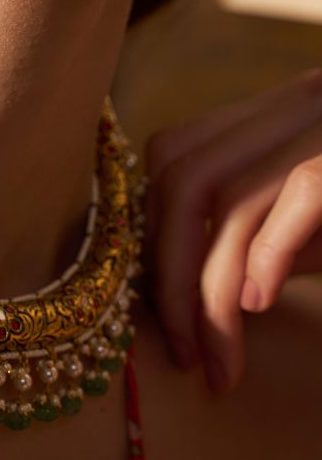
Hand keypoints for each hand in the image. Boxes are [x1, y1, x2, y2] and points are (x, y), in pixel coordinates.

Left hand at [141, 67, 321, 394]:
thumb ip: (276, 235)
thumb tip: (213, 282)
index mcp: (285, 109)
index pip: (174, 156)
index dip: (154, 234)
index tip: (163, 314)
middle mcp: (304, 99)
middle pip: (182, 173)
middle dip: (167, 272)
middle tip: (185, 354)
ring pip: (226, 190)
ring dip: (207, 287)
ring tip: (218, 361)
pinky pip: (305, 191)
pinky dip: (269, 251)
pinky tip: (259, 307)